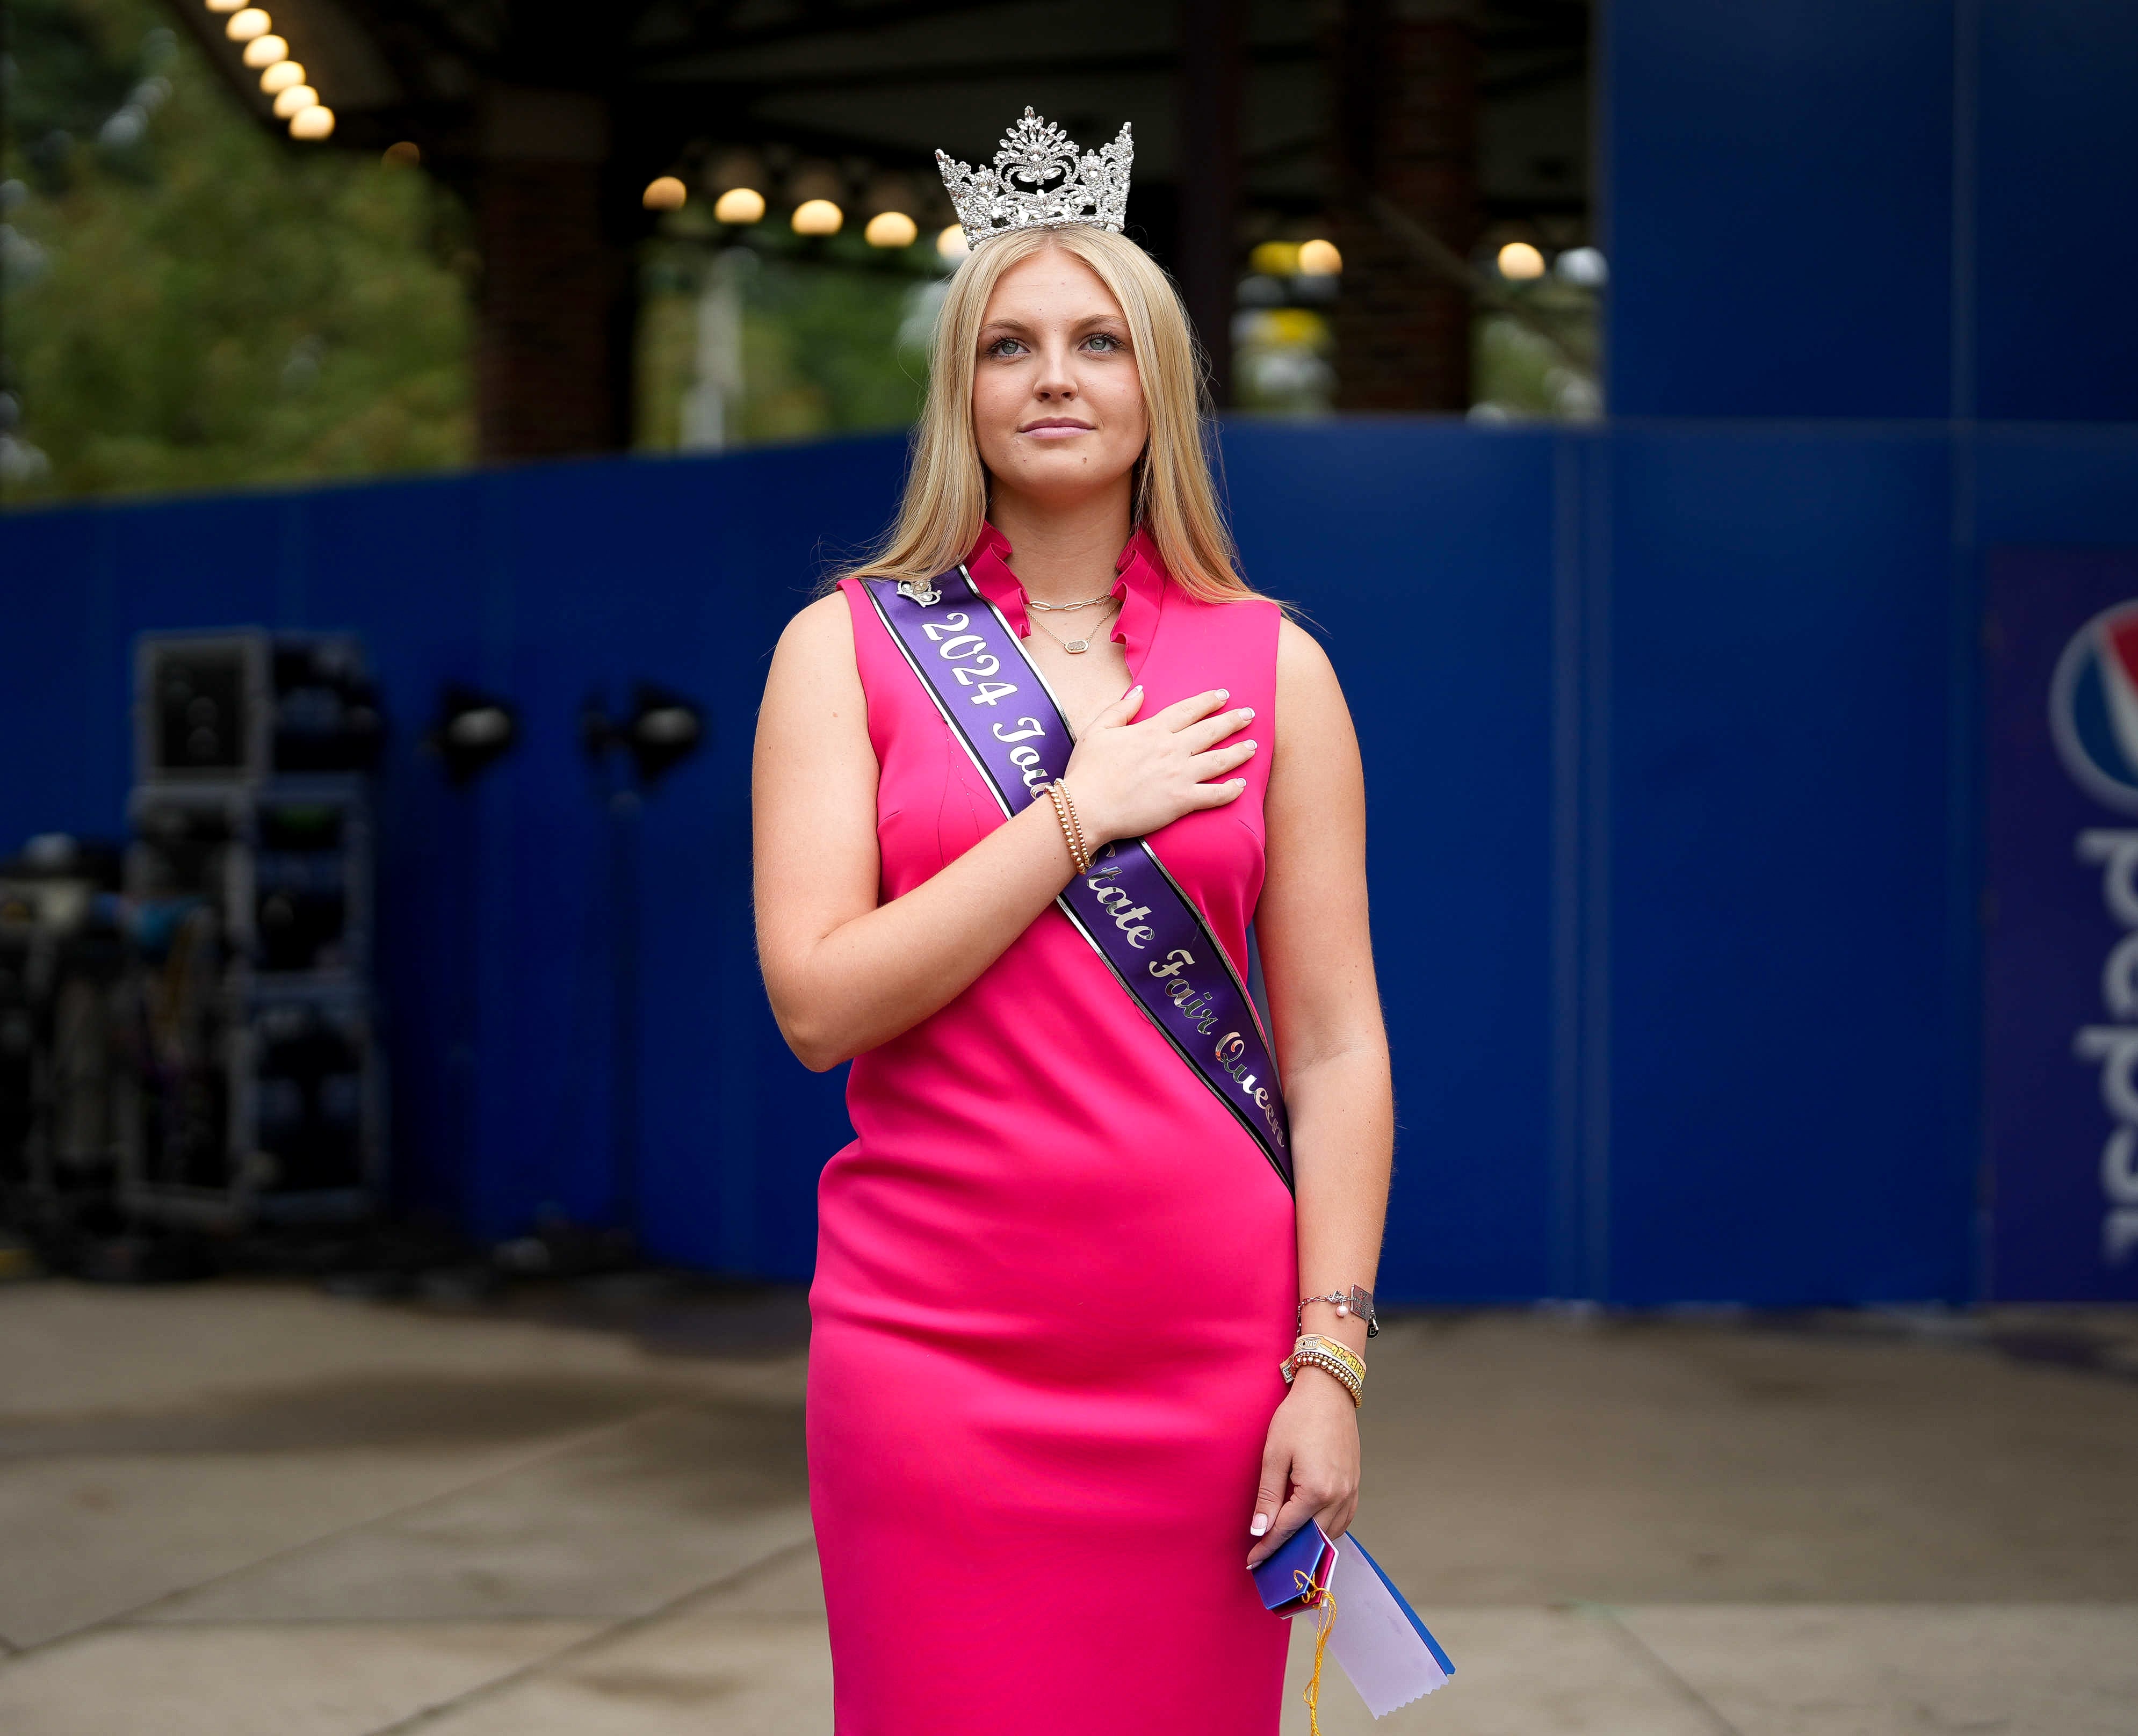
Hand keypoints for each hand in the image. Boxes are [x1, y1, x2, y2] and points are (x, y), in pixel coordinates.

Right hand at [1061, 686, 1257, 845]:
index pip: (1187, 710)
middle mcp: (1172, 749)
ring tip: (1254, 746)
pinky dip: (1231, 790)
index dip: (1208, 701)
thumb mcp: (1097, 730)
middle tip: (1250, 714)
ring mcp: (1180, 775)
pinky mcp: (1182, 801)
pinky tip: (1242, 785)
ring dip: (1239, 751)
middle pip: (1211, 730)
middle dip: (1233, 721)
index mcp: (1152, 730)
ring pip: (1219, 760)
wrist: (1087, 808)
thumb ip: (1121, 709)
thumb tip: (1141, 691)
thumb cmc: (1087, 771)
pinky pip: (1215, 795)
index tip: (1223, 695)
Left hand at [1245, 1366, 1360, 1566]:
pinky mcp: (1355, 1484)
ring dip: (1310, 1544)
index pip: (1288, 1530)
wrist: (1329, 1391)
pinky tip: (1312, 1528)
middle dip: (1289, 1552)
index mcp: (1316, 1491)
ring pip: (1331, 1533)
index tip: (1254, 1561)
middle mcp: (1339, 1497)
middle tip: (1268, 1561)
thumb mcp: (1274, 1455)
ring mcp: (1351, 1492)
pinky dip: (1327, 1529)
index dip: (1268, 1547)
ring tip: (1287, 1548)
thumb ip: (1268, 1496)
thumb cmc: (1298, 1417)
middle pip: (1312, 1538)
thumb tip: (1260, 1530)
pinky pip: (1343, 1519)